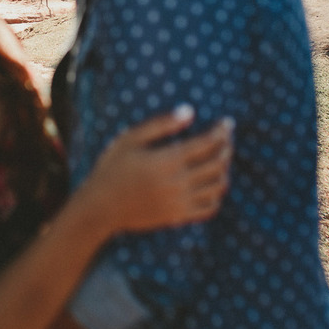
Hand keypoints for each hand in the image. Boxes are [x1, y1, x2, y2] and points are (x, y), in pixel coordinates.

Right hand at [81, 105, 233, 234]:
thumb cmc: (112, 168)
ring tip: (221, 159)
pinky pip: (210, 208)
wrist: (101, 208)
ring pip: (218, 186)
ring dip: (224, 170)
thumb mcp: (130, 139)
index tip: (227, 123)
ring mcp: (180, 203)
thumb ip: (161, 124)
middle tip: (227, 138)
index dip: (221, 131)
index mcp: (168, 161)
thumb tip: (189, 111)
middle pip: (217, 164)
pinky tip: (212, 185)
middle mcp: (179, 183)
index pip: (207, 143)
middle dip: (227, 147)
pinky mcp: (179, 217)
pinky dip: (217, 195)